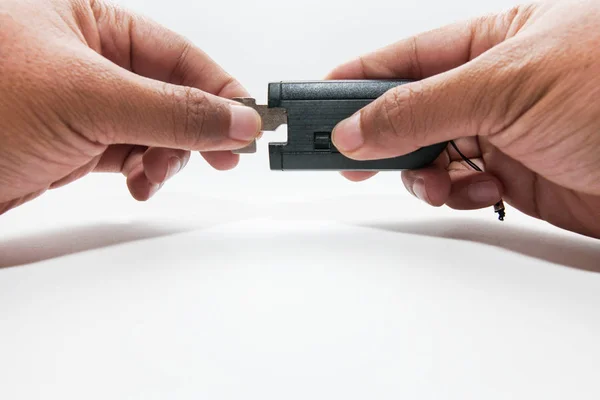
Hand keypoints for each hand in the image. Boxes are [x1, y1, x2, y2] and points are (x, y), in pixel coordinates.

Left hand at [0, 0, 260, 212]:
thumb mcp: (88, 99)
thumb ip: (173, 109)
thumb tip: (236, 119)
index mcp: (87, 19)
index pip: (178, 53)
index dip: (220, 89)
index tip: (250, 123)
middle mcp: (87, 58)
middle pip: (171, 93)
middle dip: (194, 129)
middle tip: (222, 156)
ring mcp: (82, 103)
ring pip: (154, 129)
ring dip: (167, 156)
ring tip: (155, 174)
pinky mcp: (74, 142)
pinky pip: (130, 152)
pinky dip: (144, 170)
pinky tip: (141, 181)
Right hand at [328, 0, 599, 238]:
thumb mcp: (507, 86)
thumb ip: (421, 107)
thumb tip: (356, 128)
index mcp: (493, 41)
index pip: (404, 58)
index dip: (356, 80)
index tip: (315, 103)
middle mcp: (494, 87)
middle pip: (410, 110)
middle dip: (381, 135)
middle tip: (349, 156)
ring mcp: (503, 134)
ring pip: (431, 156)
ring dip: (423, 174)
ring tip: (439, 181)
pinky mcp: (516, 176)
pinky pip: (461, 187)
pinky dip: (456, 194)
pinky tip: (475, 191)